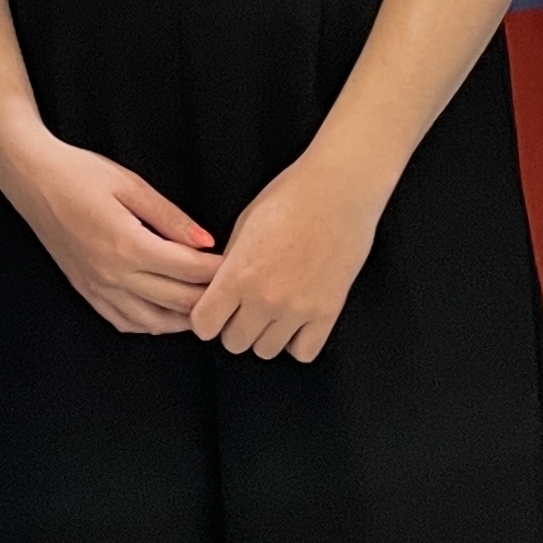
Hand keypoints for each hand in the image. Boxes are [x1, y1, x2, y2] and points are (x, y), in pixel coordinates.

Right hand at [0, 124, 221, 335]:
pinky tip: (164, 314)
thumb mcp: (131, 185)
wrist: (31, 179)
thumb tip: (206, 242)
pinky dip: (150, 324)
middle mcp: (112, 275)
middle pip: (175, 301)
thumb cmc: (78, 174)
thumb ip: (171, 218)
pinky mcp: (86, 291)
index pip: (187, 270)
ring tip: (205, 307)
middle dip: (208, 298)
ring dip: (183, 319)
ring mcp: (97, 288)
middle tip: (231, 291)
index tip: (237, 266)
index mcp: (127, 245)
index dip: (217, 271)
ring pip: (152, 322)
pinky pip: (124, 322)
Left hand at [189, 148, 385, 361]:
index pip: (204, 325)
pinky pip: (303, 352)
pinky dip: (296, 341)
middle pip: (234, 343)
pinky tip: (296, 320)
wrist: (338, 190)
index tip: (213, 309)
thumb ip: (229, 264)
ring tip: (272, 311)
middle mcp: (265, 298)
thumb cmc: (291, 197)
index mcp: (238, 274)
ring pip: (266, 351)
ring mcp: (297, 309)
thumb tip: (219, 290)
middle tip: (243, 307)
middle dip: (233, 326)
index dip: (205, 318)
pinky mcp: (327, 313)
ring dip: (264, 334)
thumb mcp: (243, 225)